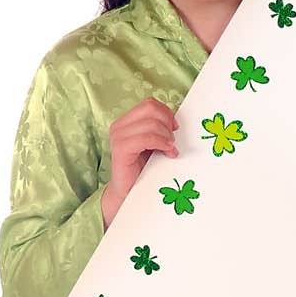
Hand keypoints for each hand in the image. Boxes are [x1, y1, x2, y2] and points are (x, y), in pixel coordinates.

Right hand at [101, 98, 179, 228]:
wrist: (129, 193)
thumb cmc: (143, 170)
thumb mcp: (154, 146)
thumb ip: (160, 131)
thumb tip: (177, 123)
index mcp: (127, 122)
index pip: (150, 104)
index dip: (166, 113)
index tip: (175, 129)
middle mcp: (120, 126)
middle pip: (151, 109)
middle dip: (167, 123)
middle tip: (172, 141)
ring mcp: (118, 136)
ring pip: (151, 123)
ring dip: (166, 136)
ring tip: (170, 150)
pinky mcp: (121, 149)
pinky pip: (146, 137)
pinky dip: (161, 143)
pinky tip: (168, 152)